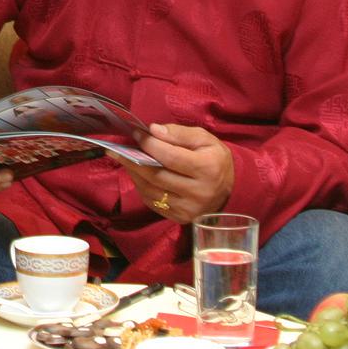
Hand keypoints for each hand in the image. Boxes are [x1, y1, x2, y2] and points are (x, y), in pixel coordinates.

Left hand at [120, 122, 234, 223]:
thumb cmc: (214, 159)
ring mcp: (189, 209)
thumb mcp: (204, 139)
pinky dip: (141, 186)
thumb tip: (153, 130)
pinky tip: (136, 174)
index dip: (149, 144)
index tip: (136, 133)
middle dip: (133, 159)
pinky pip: (152, 202)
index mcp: (207, 169)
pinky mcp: (181, 218)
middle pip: (156, 175)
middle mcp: (199, 192)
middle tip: (117, 148)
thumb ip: (179, 133)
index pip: (170, 157)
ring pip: (151, 190)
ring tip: (124, 159)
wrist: (230, 189)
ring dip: (133, 173)